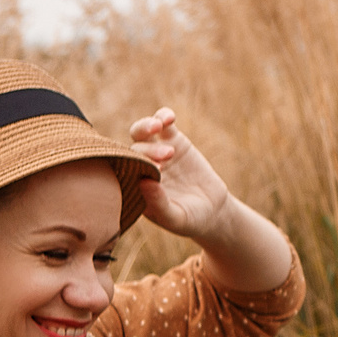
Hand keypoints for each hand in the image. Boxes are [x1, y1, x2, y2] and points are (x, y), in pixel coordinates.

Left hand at [129, 108, 236, 240]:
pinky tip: (169, 117)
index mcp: (134, 186)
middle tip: (167, 157)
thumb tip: (143, 182)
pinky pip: (163, 124)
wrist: (212, 210)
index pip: (126, 171)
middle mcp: (140, 166)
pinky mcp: (173, 140)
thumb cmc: (190, 220)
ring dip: (146, 126)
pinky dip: (163, 116)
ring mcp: (156, 151)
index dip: (136, 166)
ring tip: (158, 126)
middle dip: (148, 150)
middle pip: (134, 150)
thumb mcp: (177, 218)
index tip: (156, 170)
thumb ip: (159, 204)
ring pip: (141, 132)